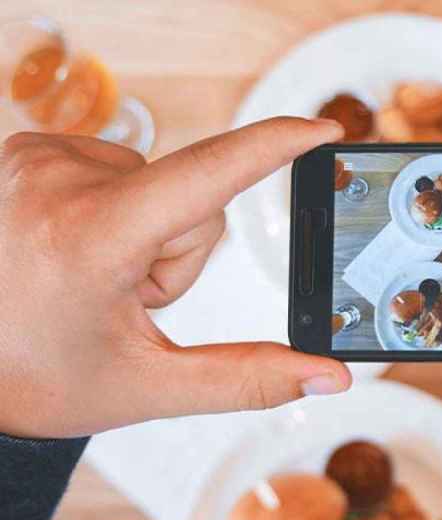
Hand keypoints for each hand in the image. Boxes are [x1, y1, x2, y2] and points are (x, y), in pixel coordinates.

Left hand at [0, 117, 350, 437]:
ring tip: (97, 275)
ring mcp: (36, 159)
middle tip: (127, 297)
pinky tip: (79, 248)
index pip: (208, 175)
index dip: (275, 147)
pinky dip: (117, 209)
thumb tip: (329, 376)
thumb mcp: (151, 386)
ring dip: (148, 230)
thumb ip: (249, 378)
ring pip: (159, 181)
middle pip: (193, 195)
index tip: (324, 127)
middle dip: (181, 251)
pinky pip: (120, 168)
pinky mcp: (29, 150)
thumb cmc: (44, 379)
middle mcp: (57, 182)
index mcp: (90, 239)